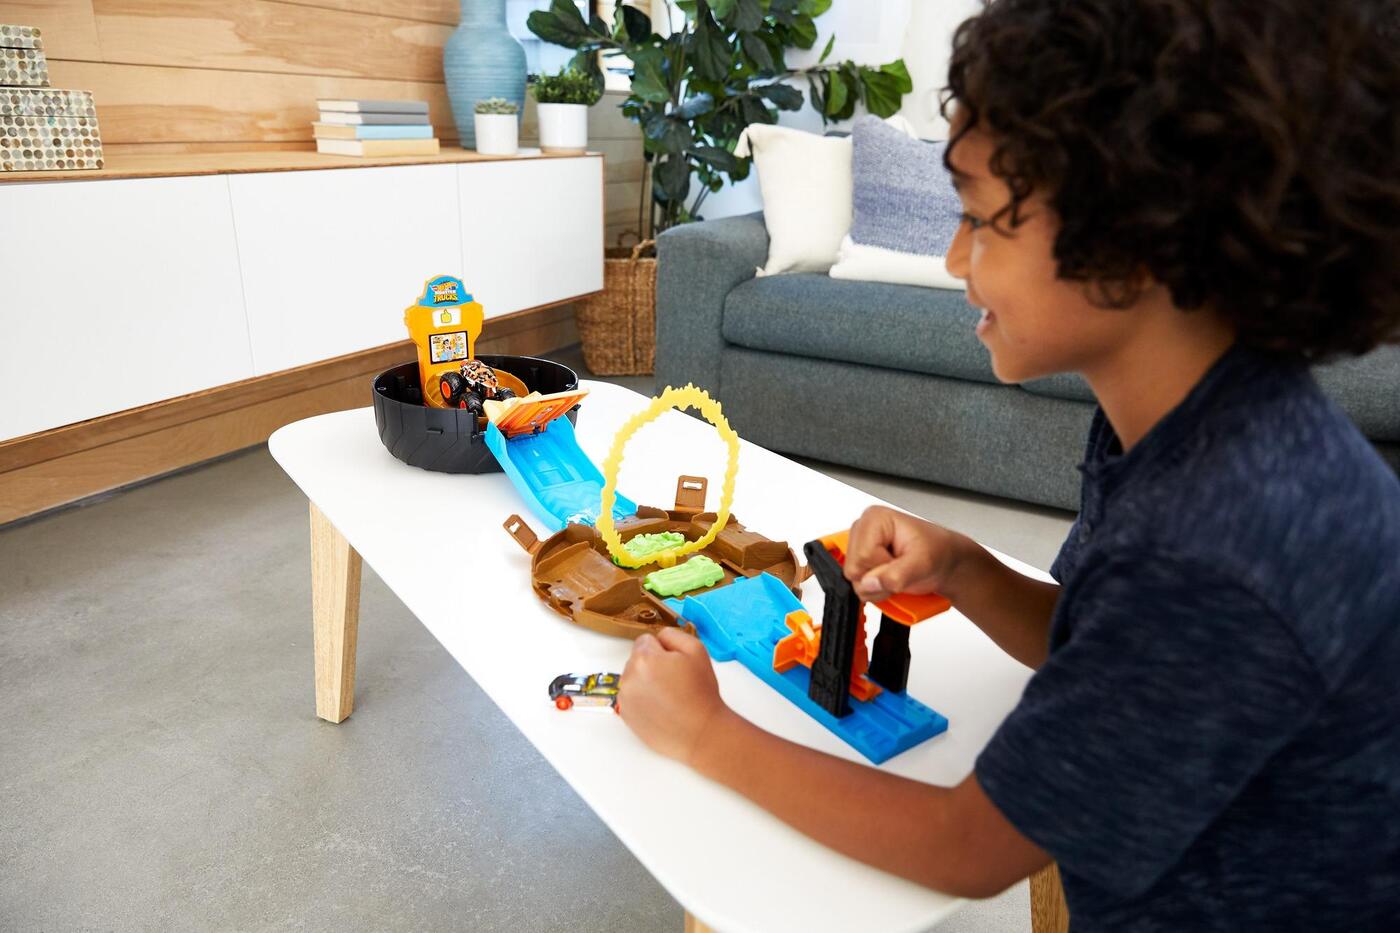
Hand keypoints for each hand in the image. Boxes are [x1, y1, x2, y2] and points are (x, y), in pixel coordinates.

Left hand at [619, 626, 731, 764]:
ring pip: (633, 679)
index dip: (663, 650)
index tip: (675, 664)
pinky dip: (642, 700)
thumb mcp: (697, 650)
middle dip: (652, 665)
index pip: (645, 641)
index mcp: (644, 658)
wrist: (701, 732)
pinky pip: (631, 698)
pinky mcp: (625, 716)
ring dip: (645, 682)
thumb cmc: (701, 692)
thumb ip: (673, 635)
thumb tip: (658, 639)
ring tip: (669, 697)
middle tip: (674, 682)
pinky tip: (661, 709)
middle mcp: (628, 677)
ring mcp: (625, 698)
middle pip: (637, 660)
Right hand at [842, 505, 969, 602]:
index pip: (863, 556)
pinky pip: (859, 586)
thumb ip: (896, 574)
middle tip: (901, 571)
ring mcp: (859, 546)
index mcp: (874, 519)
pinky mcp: (860, 562)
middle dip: (879, 579)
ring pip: (854, 581)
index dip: (883, 568)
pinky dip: (877, 589)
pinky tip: (890, 579)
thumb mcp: (923, 563)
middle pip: (854, 569)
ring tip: (897, 575)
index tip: (902, 564)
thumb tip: (870, 583)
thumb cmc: (937, 552)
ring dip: (879, 586)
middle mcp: (862, 530)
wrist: (944, 561)